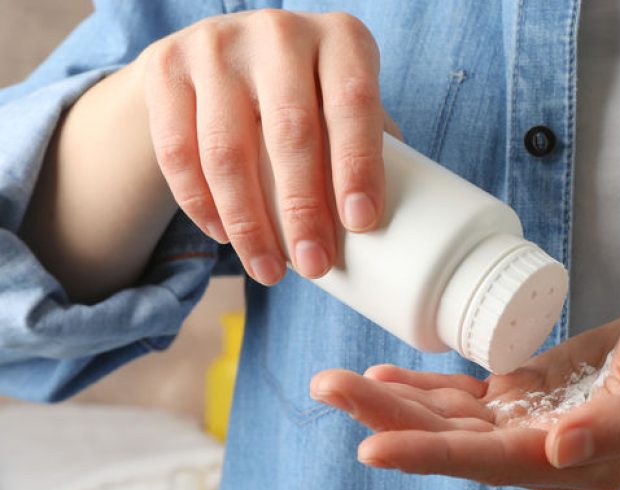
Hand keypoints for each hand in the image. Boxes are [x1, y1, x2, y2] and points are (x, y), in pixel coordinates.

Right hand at [138, 10, 400, 284]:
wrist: (225, 53)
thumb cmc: (310, 93)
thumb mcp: (344, 100)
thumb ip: (369, 146)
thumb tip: (397, 226)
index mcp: (340, 38)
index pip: (354, 103)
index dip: (358, 166)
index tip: (361, 223)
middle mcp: (278, 32)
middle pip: (290, 132)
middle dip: (303, 211)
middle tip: (314, 265)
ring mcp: (216, 45)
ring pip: (226, 151)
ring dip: (249, 224)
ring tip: (270, 270)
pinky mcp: (165, 66)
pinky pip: (177, 152)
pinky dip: (201, 205)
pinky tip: (225, 238)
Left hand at [310, 298, 619, 489]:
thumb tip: (558, 449)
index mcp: (579, 458)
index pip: (492, 461)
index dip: (431, 455)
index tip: (373, 447)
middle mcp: (546, 451)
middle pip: (454, 443)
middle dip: (389, 419)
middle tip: (328, 388)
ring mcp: (533, 426)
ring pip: (450, 421)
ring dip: (393, 403)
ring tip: (335, 381)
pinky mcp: (528, 399)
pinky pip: (467, 400)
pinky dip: (424, 389)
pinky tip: (385, 376)